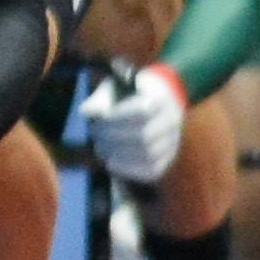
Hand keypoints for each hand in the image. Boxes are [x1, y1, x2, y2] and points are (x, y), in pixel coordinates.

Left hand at [78, 63, 185, 185]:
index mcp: (162, 99)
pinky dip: (127, 168)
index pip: (142, 112)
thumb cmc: (127, 96)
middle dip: (113, 137)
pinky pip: (150, 170)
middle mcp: (172, 122)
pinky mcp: (166, 160)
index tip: (99, 120)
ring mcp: (172, 143)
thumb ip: (101, 99)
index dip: (118, 118)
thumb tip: (87, 111)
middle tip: (95, 134)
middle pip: (144, 136)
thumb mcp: (115, 89)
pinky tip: (110, 161)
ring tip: (100, 147)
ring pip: (147, 154)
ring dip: (118, 153)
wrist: (152, 107)